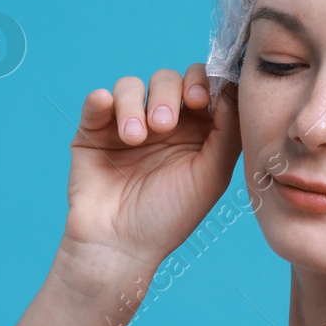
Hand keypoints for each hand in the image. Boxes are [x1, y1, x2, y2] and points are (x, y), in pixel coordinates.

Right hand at [59, 64, 241, 275]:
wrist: (120, 245)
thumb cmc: (170, 216)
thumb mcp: (212, 174)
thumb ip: (227, 129)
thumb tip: (233, 86)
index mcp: (194, 130)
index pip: (201, 85)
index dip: (202, 81)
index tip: (199, 100)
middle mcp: (161, 123)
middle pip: (167, 79)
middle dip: (168, 94)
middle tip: (164, 125)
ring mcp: (125, 125)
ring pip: (131, 86)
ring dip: (134, 105)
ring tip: (135, 138)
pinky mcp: (93, 132)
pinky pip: (97, 100)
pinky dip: (102, 100)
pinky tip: (107, 110)